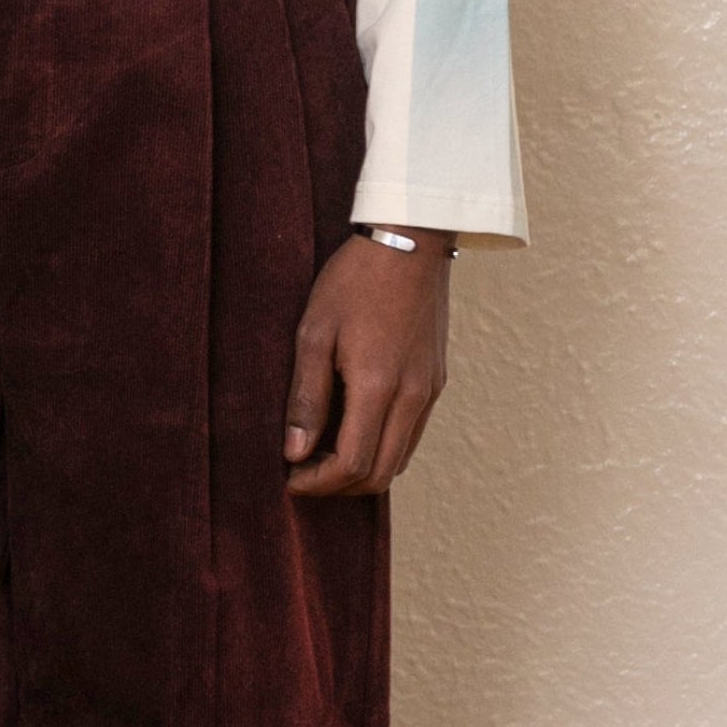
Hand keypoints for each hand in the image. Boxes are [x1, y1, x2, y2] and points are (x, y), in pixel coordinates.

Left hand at [282, 235, 451, 498]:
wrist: (410, 240)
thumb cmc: (355, 280)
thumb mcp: (314, 333)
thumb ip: (306, 396)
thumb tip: (295, 451)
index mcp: (379, 387)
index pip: (352, 465)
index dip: (318, 483)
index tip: (289, 477)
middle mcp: (412, 397)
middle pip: (379, 475)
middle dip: (338, 485)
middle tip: (303, 472)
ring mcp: (430, 391)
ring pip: (400, 459)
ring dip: (362, 469)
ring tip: (324, 451)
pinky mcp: (436, 381)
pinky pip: (412, 435)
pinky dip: (383, 447)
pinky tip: (354, 428)